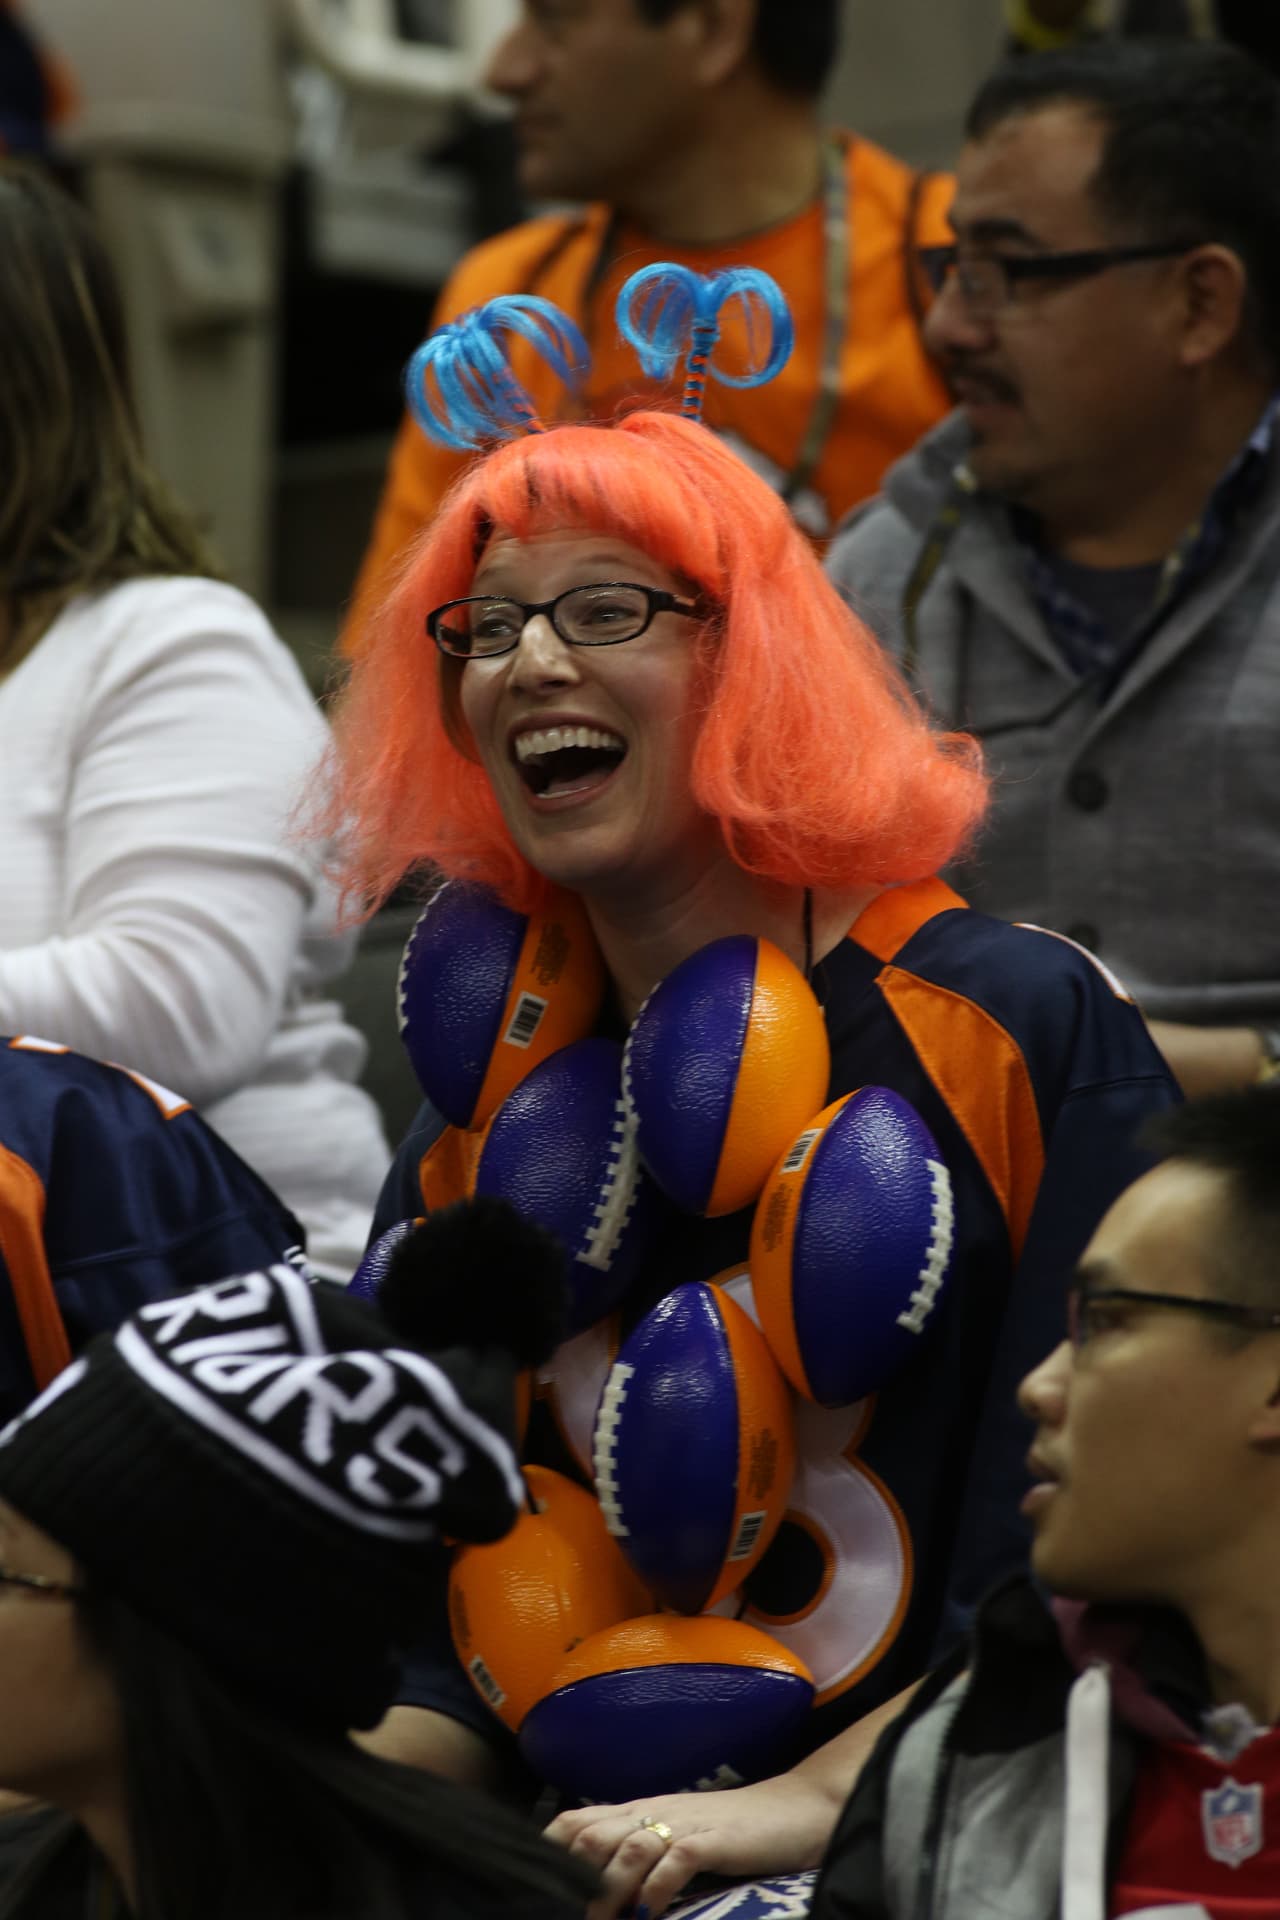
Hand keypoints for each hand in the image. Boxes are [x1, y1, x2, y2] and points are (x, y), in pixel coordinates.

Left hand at [544, 1774, 834, 1919]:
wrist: (795, 1809)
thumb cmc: (731, 1832)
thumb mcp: (675, 1837)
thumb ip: (637, 1856)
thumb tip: (594, 1892)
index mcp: (639, 1812)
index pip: (576, 1821)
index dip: (547, 1852)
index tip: (530, 1887)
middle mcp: (655, 1813)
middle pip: (593, 1835)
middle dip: (572, 1879)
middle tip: (561, 1916)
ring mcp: (687, 1823)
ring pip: (629, 1848)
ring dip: (609, 1889)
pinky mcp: (718, 1838)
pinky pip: (680, 1858)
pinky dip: (659, 1886)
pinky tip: (651, 1912)